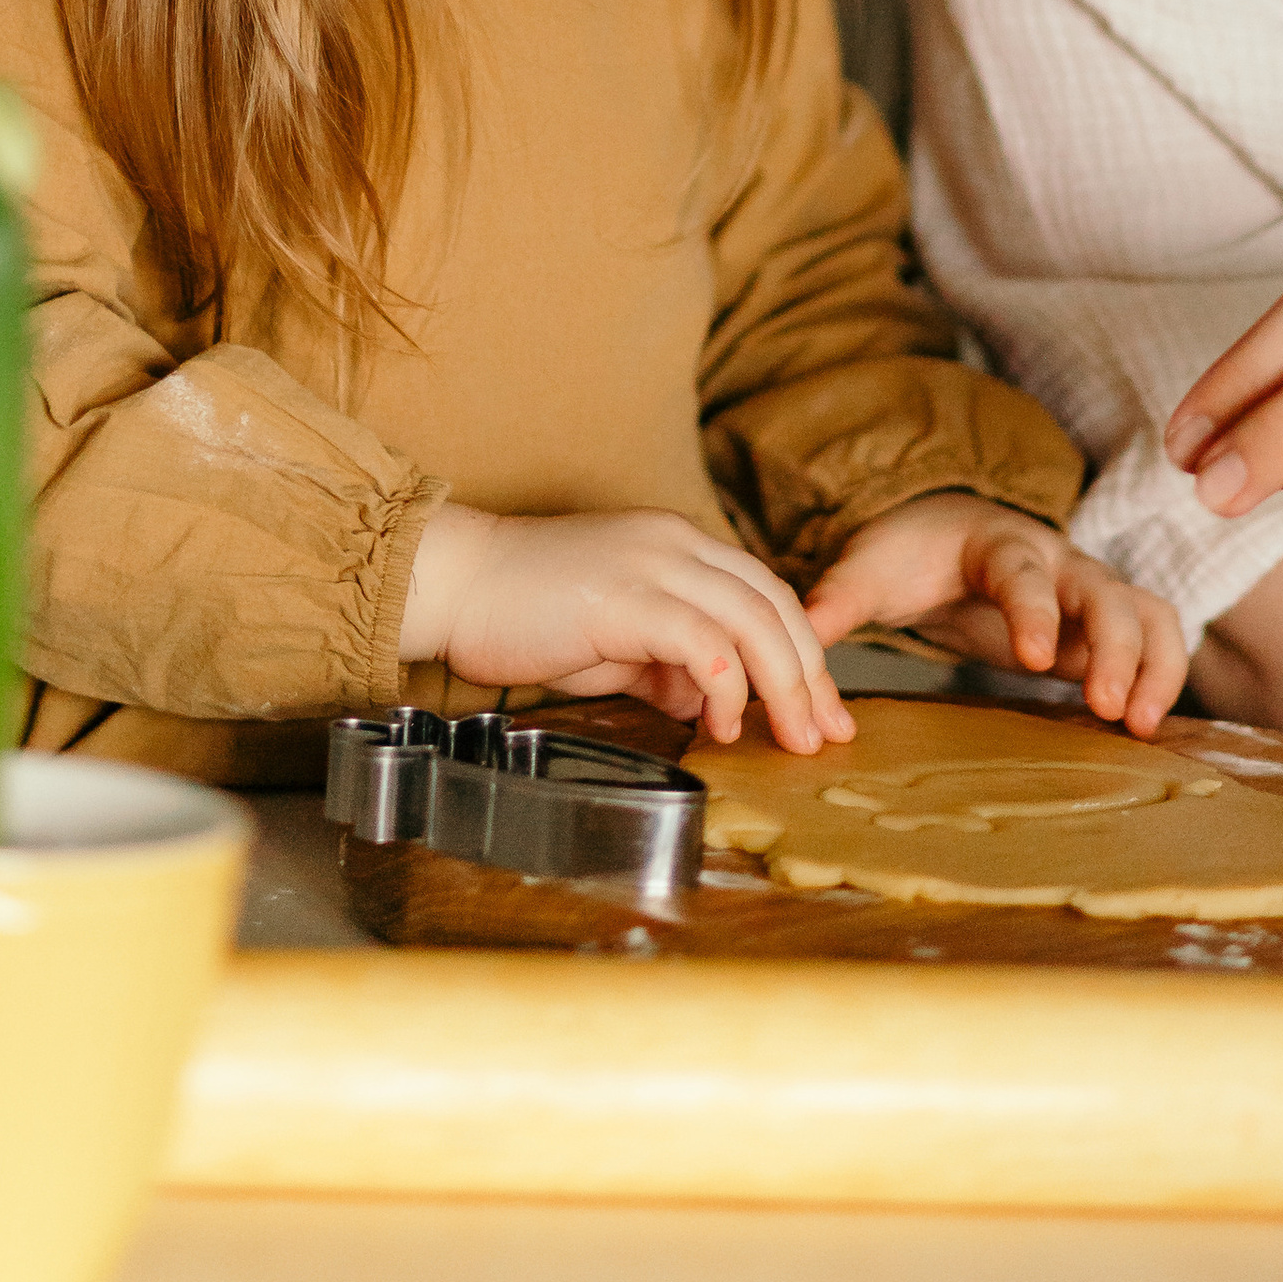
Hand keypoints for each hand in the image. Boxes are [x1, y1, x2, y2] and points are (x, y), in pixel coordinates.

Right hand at [401, 501, 856, 752]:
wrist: (456, 582)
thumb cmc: (525, 612)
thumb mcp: (614, 640)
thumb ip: (666, 663)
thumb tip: (711, 702)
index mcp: (677, 543)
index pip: (765, 592)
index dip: (804, 651)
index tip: (822, 708)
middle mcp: (675, 542)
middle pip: (774, 603)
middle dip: (811, 675)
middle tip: (826, 734)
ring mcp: (652, 563)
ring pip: (752, 619)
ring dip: (783, 685)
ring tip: (792, 739)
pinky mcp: (625, 595)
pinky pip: (703, 640)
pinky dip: (726, 686)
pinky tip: (722, 723)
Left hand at [804, 495, 1188, 736]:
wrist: (945, 534)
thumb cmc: (911, 555)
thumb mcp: (869, 569)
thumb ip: (840, 598)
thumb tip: (805, 632)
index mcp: (995, 544)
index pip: (1023, 572)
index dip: (1033, 611)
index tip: (1033, 659)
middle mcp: (1056, 561)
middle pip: (1104, 591)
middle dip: (1113, 646)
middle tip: (1108, 709)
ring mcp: (1086, 592)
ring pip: (1147, 611)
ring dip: (1155, 663)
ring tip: (1140, 725)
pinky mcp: (1101, 626)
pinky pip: (1154, 638)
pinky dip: (1162, 673)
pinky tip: (1146, 725)